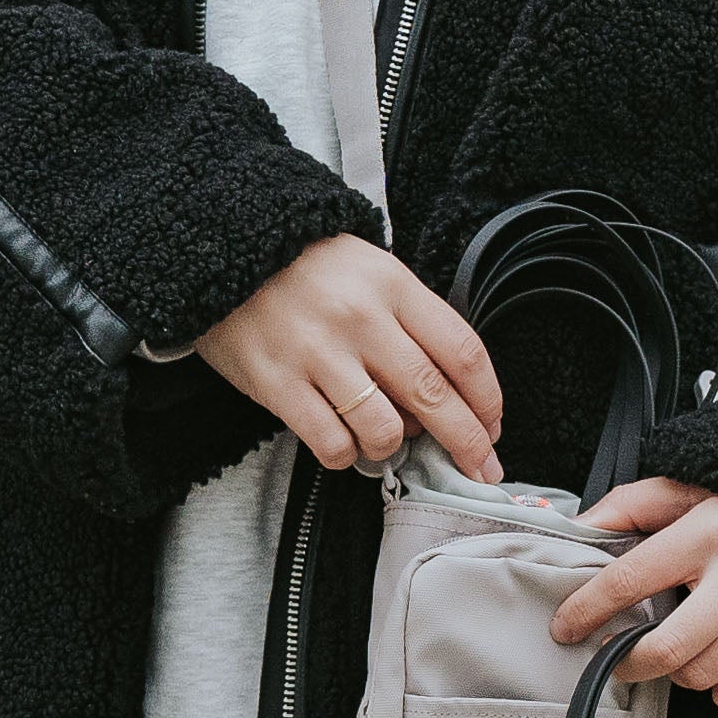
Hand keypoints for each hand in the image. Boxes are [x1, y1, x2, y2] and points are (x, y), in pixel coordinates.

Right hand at [199, 237, 501, 478]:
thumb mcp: (371, 271)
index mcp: (392, 286)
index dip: (487, 400)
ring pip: (384, 431)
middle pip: (434, 396)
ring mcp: (317, 354)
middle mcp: (360, 320)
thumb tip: (448, 396)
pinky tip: (343, 440)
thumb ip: (412, 323)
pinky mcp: (278, 384)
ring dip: (393, 446)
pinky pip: (332, 443)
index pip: (462, 352)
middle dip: (467, 442)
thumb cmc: (306, 268)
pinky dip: (347, 454)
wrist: (224, 249)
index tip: (493, 426)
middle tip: (481, 468)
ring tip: (383, 438)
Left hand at [549, 478, 717, 716]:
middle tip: (619, 656)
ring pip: (702, 675)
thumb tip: (577, 528)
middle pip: (665, 649)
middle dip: (627, 661)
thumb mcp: (693, 491)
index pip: (629, 580)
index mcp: (711, 530)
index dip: (587, 610)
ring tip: (684, 648)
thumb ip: (632, 504)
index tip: (566, 627)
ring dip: (681, 671)